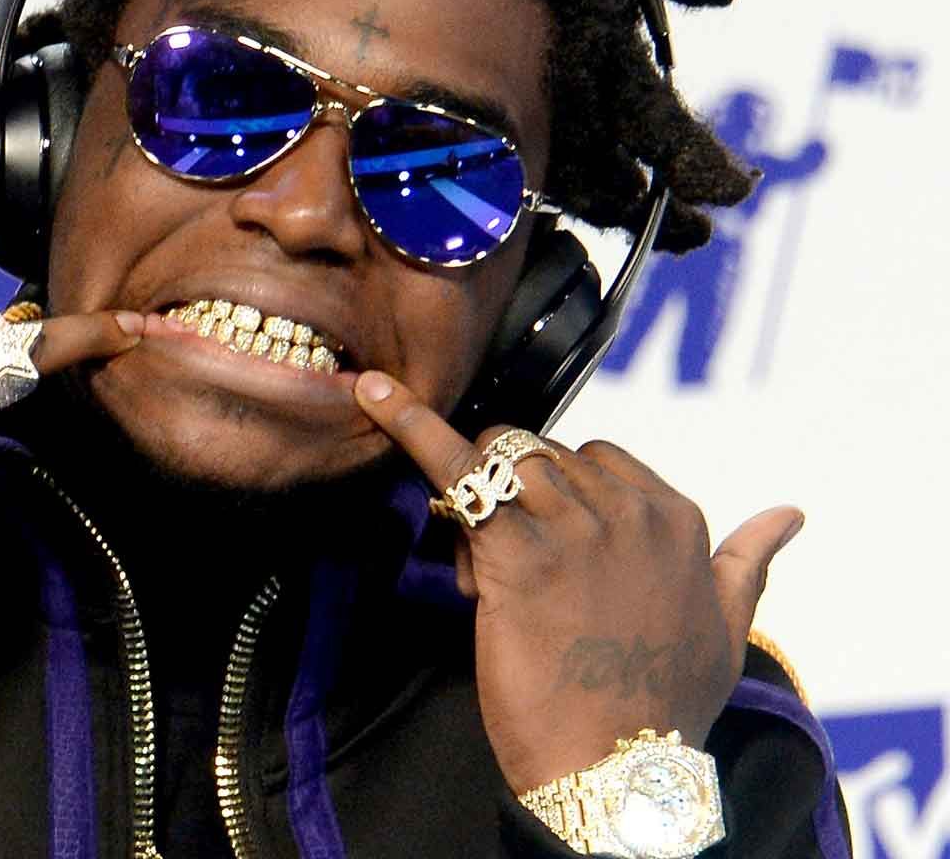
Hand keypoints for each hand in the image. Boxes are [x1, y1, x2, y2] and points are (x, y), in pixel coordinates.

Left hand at [353, 371, 802, 790]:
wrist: (612, 766)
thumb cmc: (662, 703)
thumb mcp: (725, 625)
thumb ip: (748, 559)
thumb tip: (789, 513)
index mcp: (676, 517)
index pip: (594, 457)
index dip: (558, 498)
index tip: (551, 551)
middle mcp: (627, 508)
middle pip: (539, 456)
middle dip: (512, 500)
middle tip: (508, 573)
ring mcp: (571, 525)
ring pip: (497, 461)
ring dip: (476, 506)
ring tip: (484, 578)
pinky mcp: (514, 550)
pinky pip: (454, 469)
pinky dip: (409, 426)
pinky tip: (372, 395)